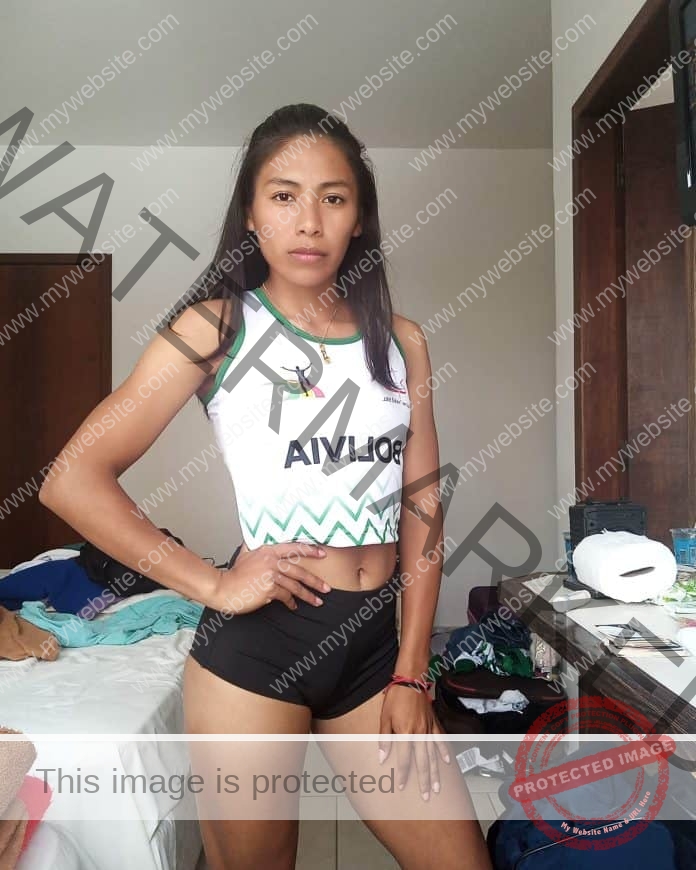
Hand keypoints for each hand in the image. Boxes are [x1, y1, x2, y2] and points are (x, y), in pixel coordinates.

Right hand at [209, 542, 330, 613]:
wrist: (223, 588)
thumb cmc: (234, 574)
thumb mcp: (245, 553)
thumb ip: (255, 546)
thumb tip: (257, 537)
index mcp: (268, 550)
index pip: (293, 548)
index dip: (310, 550)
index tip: (323, 554)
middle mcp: (271, 561)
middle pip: (299, 570)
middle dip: (315, 580)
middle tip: (326, 587)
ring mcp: (271, 575)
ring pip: (295, 586)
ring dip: (308, 595)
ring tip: (317, 601)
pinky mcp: (269, 589)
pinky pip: (285, 596)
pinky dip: (291, 603)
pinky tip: (294, 606)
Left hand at [378, 684, 450, 800]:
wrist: (410, 679)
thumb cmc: (395, 697)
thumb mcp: (384, 717)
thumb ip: (385, 739)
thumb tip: (382, 758)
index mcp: (405, 733)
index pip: (404, 760)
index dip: (403, 774)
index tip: (402, 787)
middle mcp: (419, 734)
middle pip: (422, 762)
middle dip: (424, 781)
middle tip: (427, 796)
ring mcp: (429, 729)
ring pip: (433, 755)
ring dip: (435, 772)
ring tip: (437, 787)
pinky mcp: (434, 722)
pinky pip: (441, 740)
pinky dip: (444, 751)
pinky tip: (448, 762)